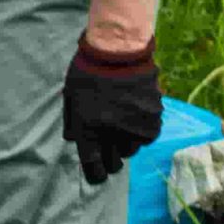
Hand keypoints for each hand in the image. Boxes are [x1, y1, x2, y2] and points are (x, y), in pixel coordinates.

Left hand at [62, 33, 163, 185]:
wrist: (117, 49)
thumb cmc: (87, 70)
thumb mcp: (70, 96)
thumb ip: (72, 122)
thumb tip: (72, 140)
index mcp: (88, 131)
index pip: (93, 167)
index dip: (95, 174)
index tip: (98, 173)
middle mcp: (112, 135)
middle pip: (114, 164)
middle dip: (110, 159)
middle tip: (109, 146)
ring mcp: (135, 129)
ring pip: (131, 150)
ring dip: (126, 142)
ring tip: (122, 122)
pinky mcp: (153, 121)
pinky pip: (147, 136)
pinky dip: (141, 130)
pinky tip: (135, 113)